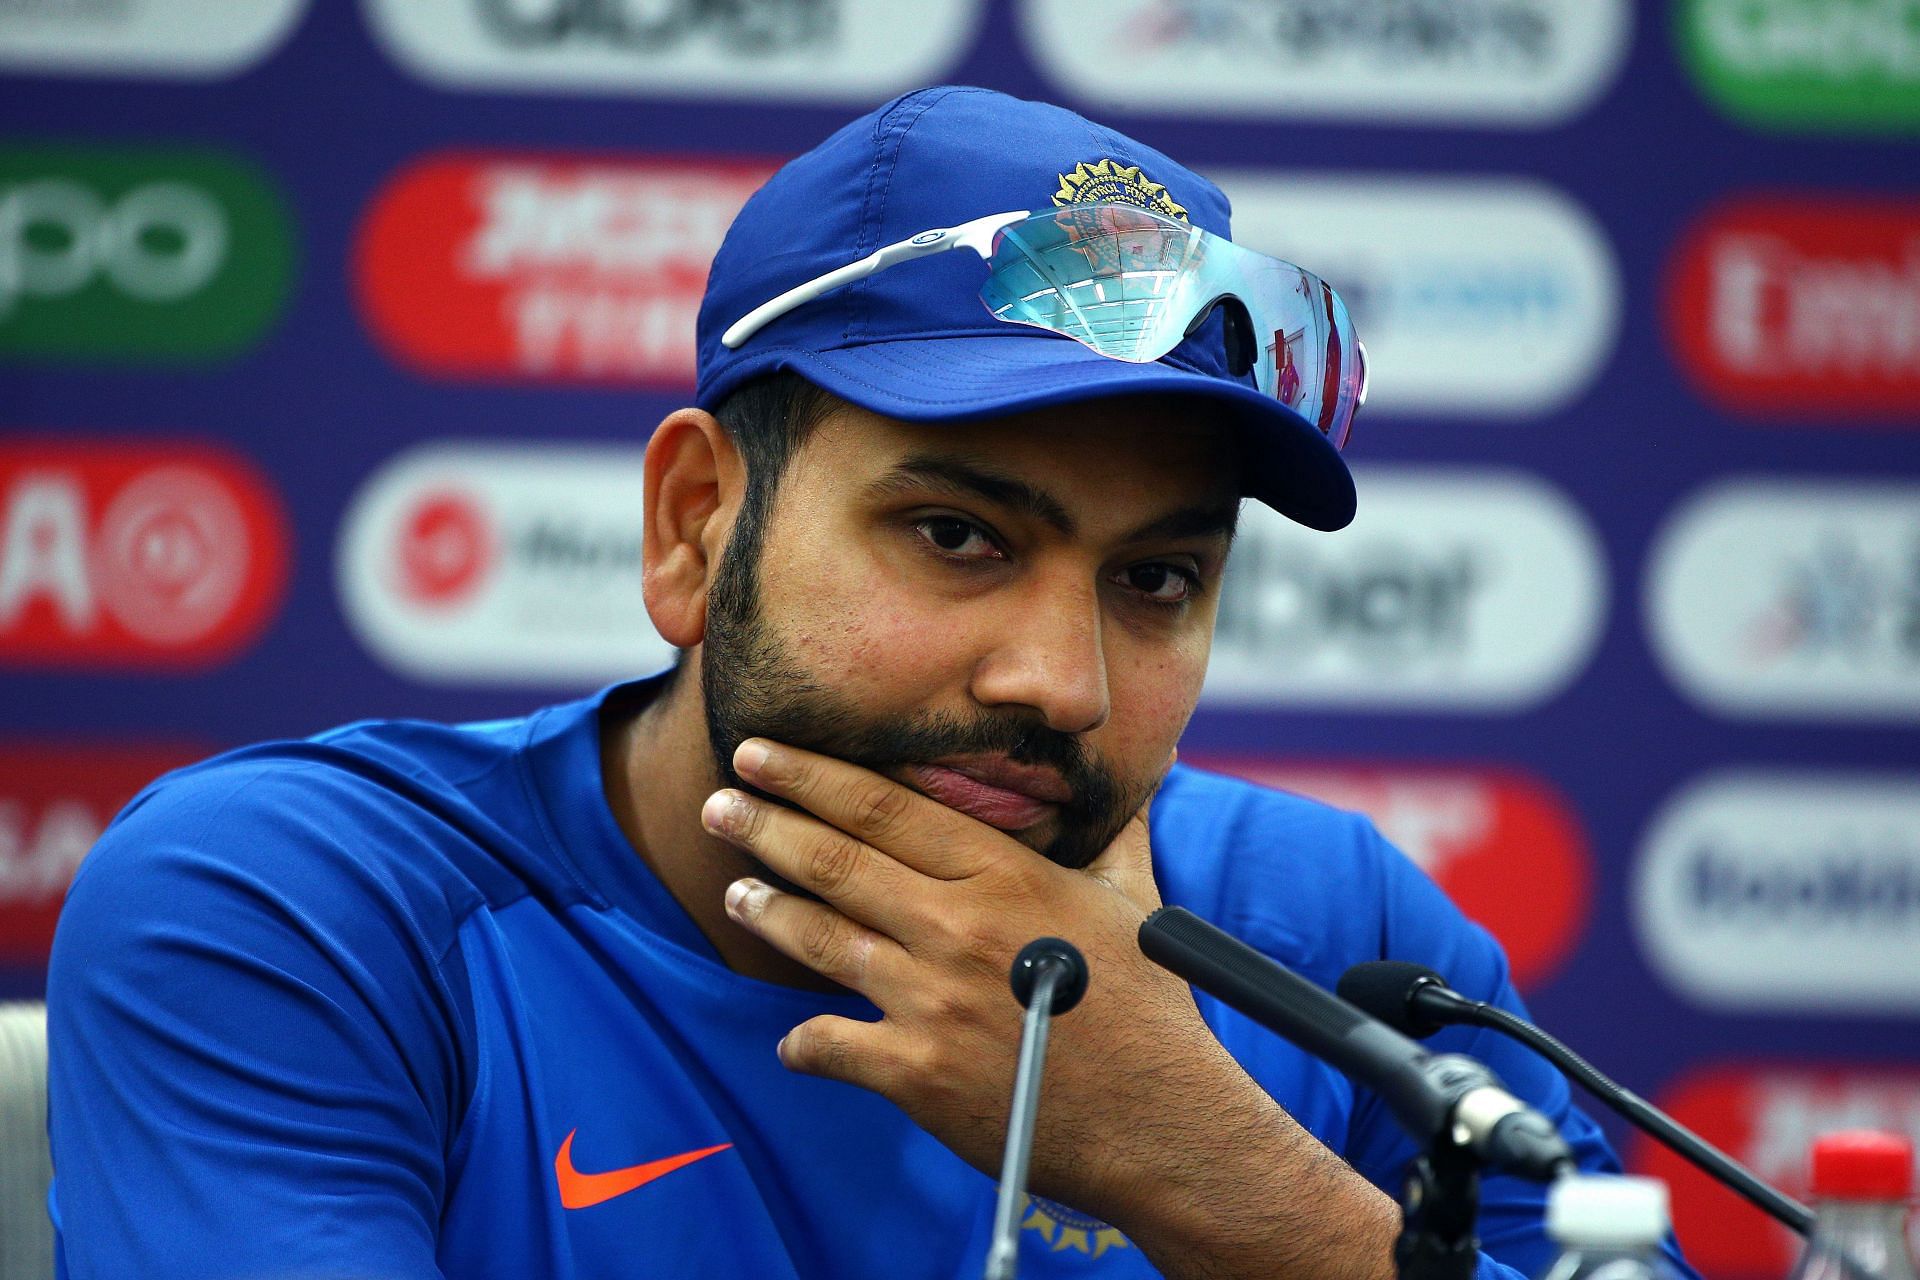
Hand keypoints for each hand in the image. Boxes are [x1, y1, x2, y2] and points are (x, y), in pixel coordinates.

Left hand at [701, 738, 1277, 1229]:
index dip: (811, 775)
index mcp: (1003, 874)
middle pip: (835, 860)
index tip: (761, 752)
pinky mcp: (918, 1071)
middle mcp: (957, 925)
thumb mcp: (1134, 896)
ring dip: (769, 911)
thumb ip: (1116, 827)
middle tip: (719, 804)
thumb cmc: (1149, 1005)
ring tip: (736, 894)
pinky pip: (830, 1045)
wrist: (1163, 1123)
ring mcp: (931, 1000)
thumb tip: (1156, 760)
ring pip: (822, 939)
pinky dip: (803, 1043)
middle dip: (764, 826)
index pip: (884, 807)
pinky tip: (793, 1040)